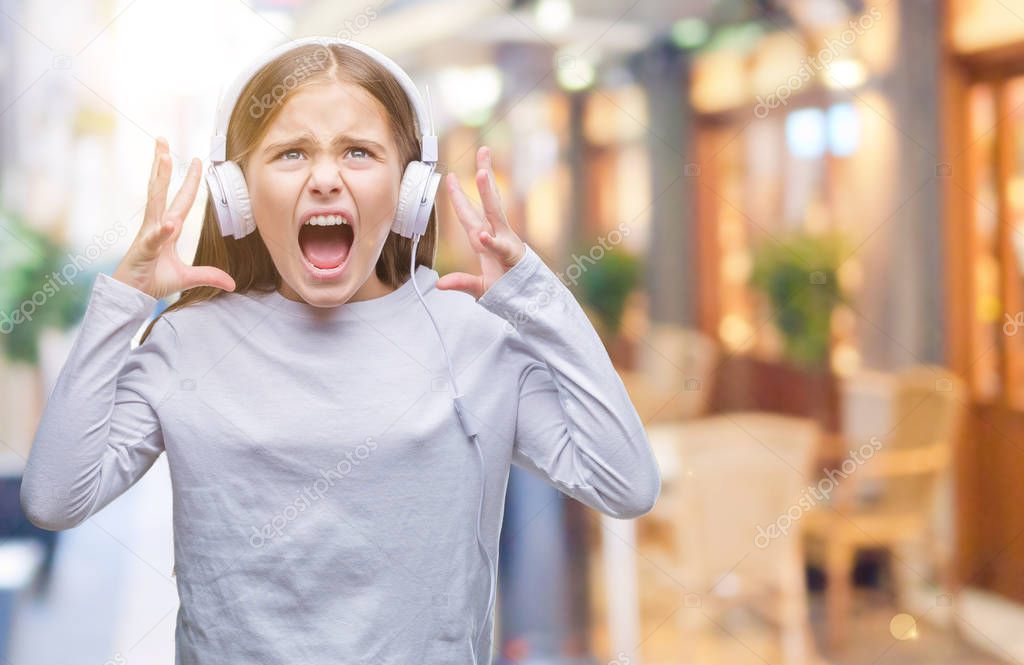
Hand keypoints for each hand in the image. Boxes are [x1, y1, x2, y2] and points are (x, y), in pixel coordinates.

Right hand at [112, 138, 235, 299]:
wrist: (131, 296)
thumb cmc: (152, 281)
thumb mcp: (186, 278)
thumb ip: (208, 275)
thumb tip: (231, 282)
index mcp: (168, 228)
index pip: (181, 199)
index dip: (189, 180)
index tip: (197, 160)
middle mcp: (156, 225)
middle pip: (160, 189)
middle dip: (163, 164)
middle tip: (163, 139)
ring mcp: (148, 235)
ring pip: (154, 202)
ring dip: (160, 179)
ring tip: (165, 157)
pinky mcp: (143, 251)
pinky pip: (154, 239)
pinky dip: (161, 232)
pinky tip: (169, 224)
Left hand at [435, 146, 525, 299]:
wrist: (528, 302)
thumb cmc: (506, 290)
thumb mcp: (479, 288)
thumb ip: (460, 282)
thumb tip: (440, 284)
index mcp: (484, 239)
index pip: (469, 213)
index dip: (459, 195)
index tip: (450, 176)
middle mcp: (496, 235)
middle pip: (488, 201)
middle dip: (485, 175)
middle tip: (483, 151)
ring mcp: (505, 243)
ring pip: (496, 214)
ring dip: (488, 194)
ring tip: (482, 174)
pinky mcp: (512, 256)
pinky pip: (500, 247)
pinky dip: (491, 242)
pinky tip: (482, 235)